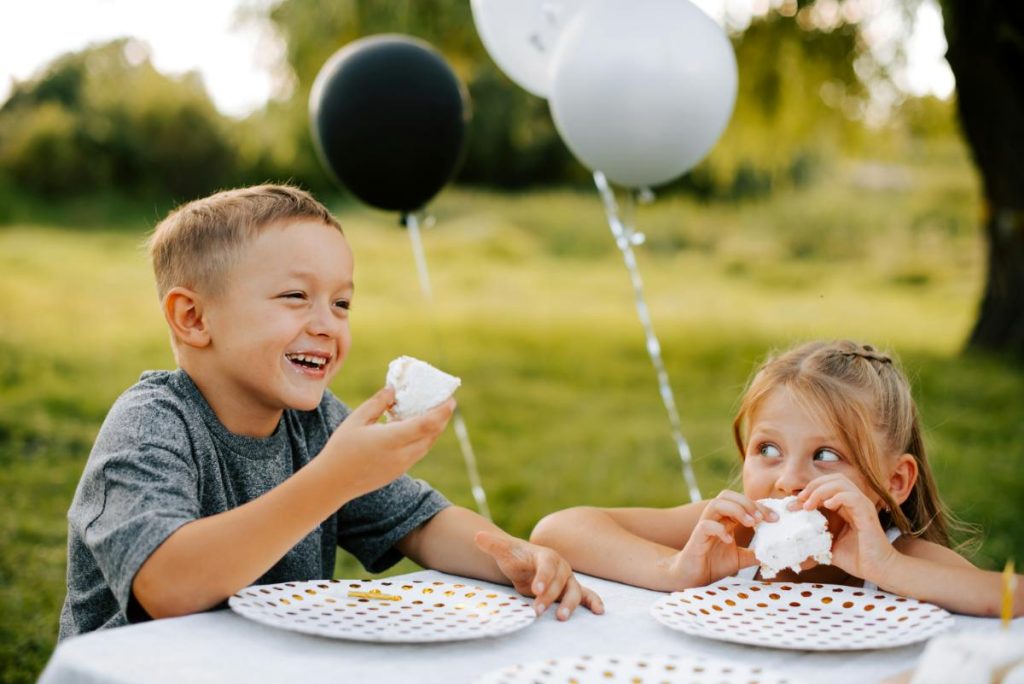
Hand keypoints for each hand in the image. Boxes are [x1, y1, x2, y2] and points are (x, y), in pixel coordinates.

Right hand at [326, 387, 454, 497]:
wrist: (333, 483)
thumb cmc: (341, 448)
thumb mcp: (356, 420)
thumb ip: (378, 403)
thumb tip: (394, 389)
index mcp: (392, 439)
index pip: (426, 425)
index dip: (442, 412)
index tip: (451, 400)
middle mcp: (401, 454)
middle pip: (432, 435)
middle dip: (442, 418)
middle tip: (446, 402)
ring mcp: (401, 466)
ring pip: (426, 445)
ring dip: (434, 430)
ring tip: (434, 413)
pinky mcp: (398, 472)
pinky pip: (418, 453)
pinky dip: (423, 439)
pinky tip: (417, 429)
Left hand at [473, 531, 604, 619]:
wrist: (525, 562)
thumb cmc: (515, 557)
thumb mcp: (503, 551)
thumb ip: (492, 545)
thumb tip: (477, 536)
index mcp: (546, 556)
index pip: (546, 566)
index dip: (542, 578)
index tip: (535, 589)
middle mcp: (561, 567)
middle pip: (559, 582)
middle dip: (549, 596)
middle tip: (537, 610)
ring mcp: (567, 579)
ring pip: (573, 591)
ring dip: (569, 604)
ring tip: (560, 617)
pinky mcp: (570, 590)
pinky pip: (585, 595)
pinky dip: (593, 602)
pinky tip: (599, 611)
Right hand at [671, 490, 776, 587]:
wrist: (691, 577)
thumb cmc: (713, 565)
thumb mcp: (740, 559)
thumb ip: (755, 553)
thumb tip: (775, 553)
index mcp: (726, 521)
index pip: (742, 503)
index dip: (759, 507)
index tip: (775, 518)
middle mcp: (715, 519)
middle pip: (728, 495)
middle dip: (747, 503)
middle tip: (762, 518)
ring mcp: (705, 527)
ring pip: (716, 504)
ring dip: (736, 510)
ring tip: (750, 523)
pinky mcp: (696, 538)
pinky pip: (706, 525)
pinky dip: (719, 529)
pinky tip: (729, 541)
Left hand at [796, 474, 895, 580]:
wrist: (878, 571)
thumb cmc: (856, 558)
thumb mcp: (828, 545)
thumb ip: (814, 537)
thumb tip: (794, 540)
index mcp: (846, 507)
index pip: (827, 486)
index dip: (809, 490)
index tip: (793, 504)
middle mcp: (855, 503)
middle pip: (834, 479)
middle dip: (813, 485)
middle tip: (800, 500)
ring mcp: (863, 507)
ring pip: (841, 483)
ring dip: (821, 490)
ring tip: (809, 504)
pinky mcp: (868, 515)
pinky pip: (852, 497)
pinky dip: (837, 497)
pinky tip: (827, 506)